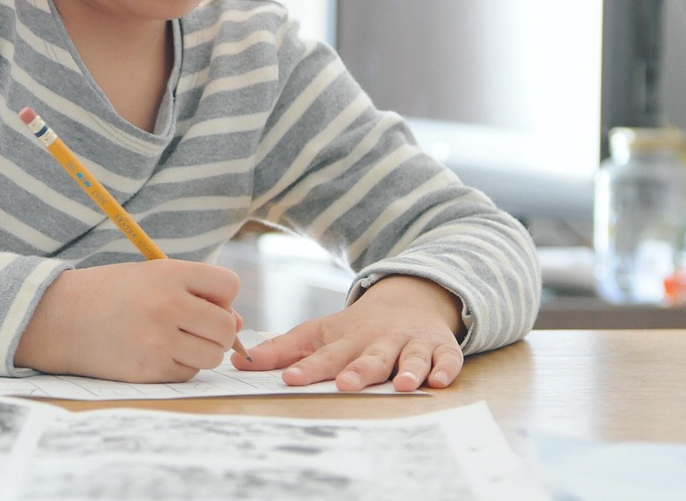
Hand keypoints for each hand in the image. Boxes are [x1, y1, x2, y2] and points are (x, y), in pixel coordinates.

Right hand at [14, 259, 241, 382]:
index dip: (222, 296)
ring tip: (174, 340)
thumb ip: (196, 294)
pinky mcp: (150, 370)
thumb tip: (238, 326)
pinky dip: (179, 366)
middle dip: (218, 330)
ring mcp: (159, 341)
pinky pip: (188, 373)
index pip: (229, 286)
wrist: (61, 318)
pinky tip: (155, 352)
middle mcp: (168, 306)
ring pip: (213, 356)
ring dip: (202, 351)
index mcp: (169, 274)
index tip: (202, 300)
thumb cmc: (112, 294)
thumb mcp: (152, 277)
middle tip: (192, 326)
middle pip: (226, 328)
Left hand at [232, 274, 464, 390]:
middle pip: (367, 356)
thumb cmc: (356, 327)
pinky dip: (445, 368)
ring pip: (408, 356)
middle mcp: (378, 340)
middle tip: (345, 384)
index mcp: (346, 338)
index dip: (307, 367)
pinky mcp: (439, 347)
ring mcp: (409, 343)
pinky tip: (440, 381)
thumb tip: (239, 361)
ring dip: (406, 369)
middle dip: (357, 370)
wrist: (408, 299)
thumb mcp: (319, 332)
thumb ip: (283, 349)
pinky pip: (446, 358)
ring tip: (401, 384)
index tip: (289, 379)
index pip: (324, 354)